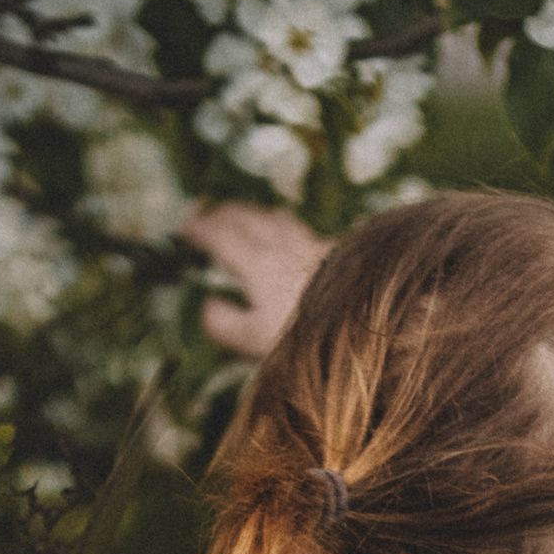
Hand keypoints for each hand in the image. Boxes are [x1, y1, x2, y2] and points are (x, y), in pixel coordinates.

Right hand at [183, 203, 327, 358]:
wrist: (372, 317)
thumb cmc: (311, 331)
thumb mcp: (259, 339)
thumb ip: (228, 324)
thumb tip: (207, 306)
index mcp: (259, 264)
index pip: (221, 236)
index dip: (199, 230)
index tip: (181, 229)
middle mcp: (283, 246)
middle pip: (247, 218)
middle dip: (222, 214)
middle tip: (205, 217)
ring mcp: (310, 245)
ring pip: (274, 219)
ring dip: (252, 216)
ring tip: (243, 219)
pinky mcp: (333, 252)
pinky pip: (298, 231)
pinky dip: (281, 228)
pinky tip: (288, 240)